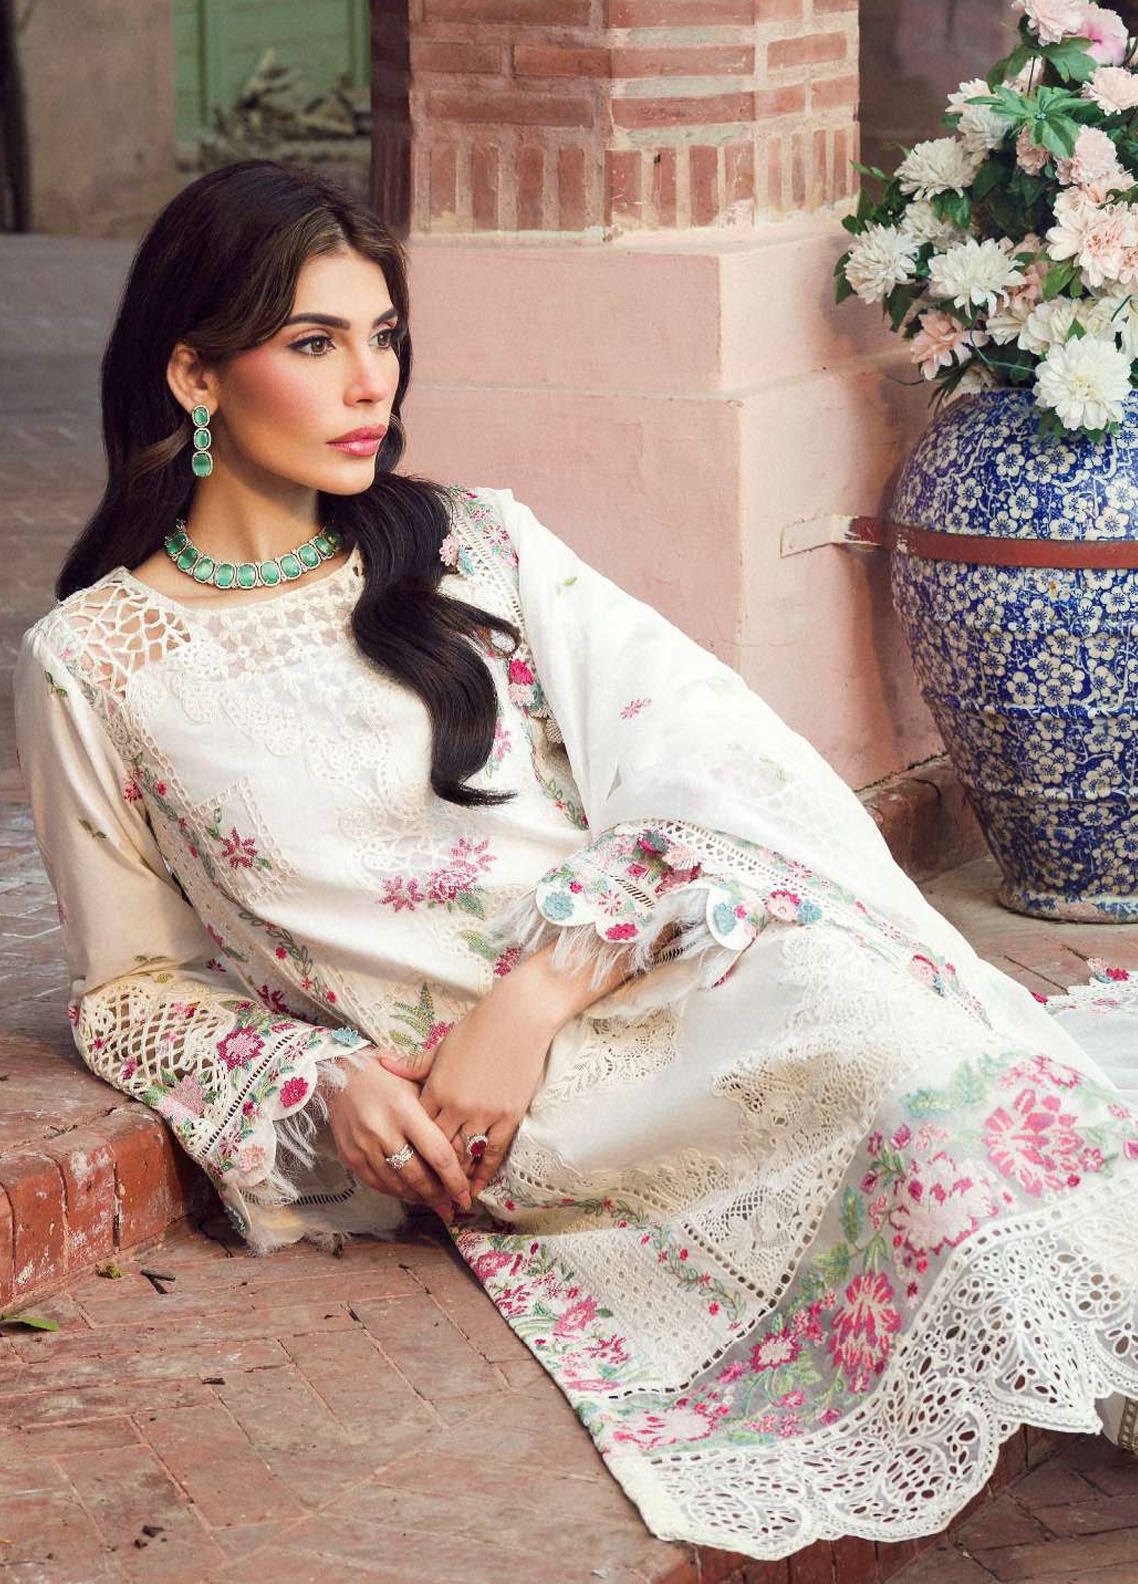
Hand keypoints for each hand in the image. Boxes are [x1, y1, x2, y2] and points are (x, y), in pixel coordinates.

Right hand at [322, 1052, 472, 1221]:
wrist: (340, 1072)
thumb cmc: (388, 1076)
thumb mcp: (416, 1084)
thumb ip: (437, 1115)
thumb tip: (465, 1150)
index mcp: (405, 1109)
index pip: (438, 1154)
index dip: (455, 1180)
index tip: (466, 1196)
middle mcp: (383, 1130)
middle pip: (417, 1176)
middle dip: (438, 1196)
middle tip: (452, 1206)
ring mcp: (363, 1145)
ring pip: (397, 1184)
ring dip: (418, 1197)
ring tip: (433, 1201)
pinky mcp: (350, 1155)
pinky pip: (376, 1183)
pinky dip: (395, 1192)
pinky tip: (408, 1193)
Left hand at [378, 979, 557, 1196]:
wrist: (517, 1018)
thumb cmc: (478, 1028)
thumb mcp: (442, 1047)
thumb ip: (414, 1065)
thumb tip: (383, 1063)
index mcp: (435, 1089)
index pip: (418, 1130)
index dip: (413, 1151)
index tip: (408, 1169)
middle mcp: (455, 1106)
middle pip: (438, 1149)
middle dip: (431, 1173)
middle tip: (426, 1193)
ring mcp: (483, 1113)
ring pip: (464, 1155)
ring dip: (456, 1178)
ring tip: (449, 1196)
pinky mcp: (508, 1115)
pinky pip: (494, 1152)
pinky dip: (484, 1172)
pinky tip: (476, 1187)